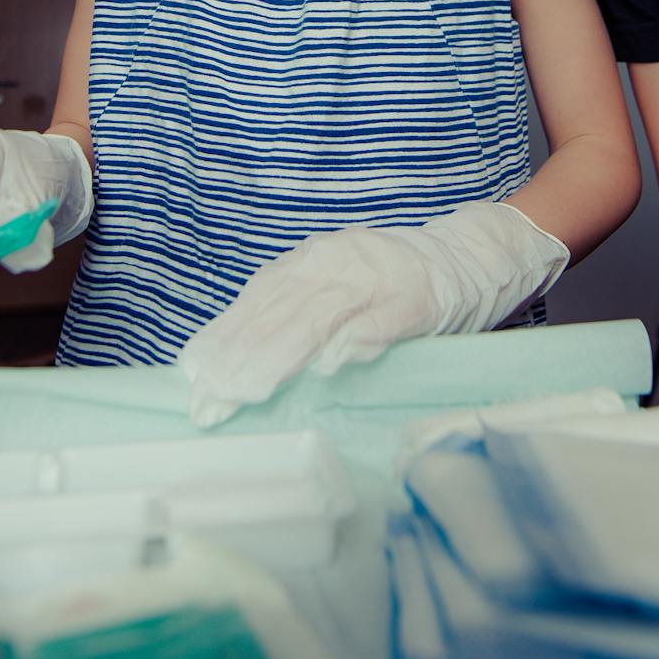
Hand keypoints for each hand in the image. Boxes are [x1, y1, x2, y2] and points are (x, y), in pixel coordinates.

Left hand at [180, 202, 569, 427]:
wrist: (467, 256)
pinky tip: (327, 368)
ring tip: (248, 392)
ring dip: (279, 359)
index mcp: (309, 262)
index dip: (223, 340)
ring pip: (316, 320)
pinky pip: (378, 322)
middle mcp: (334, 263)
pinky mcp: (413, 299)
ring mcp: (374, 279)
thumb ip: (291, 314)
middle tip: (209, 402)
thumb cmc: (390, 283)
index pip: (255, 303)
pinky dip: (352, 343)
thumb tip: (234, 358)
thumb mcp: (333, 289)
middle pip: (276, 316)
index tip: (191, 377)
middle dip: (240, 362)